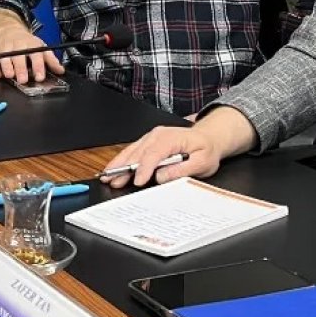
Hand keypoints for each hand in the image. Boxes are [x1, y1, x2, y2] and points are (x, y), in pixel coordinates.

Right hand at [0, 23, 63, 83]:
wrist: (10, 31)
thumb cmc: (27, 43)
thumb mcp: (41, 48)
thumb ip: (51, 60)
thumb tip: (61, 70)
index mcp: (31, 45)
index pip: (36, 55)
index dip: (38, 66)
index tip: (39, 77)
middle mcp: (17, 45)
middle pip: (18, 56)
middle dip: (20, 68)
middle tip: (23, 80)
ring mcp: (5, 49)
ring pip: (4, 58)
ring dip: (6, 67)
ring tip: (10, 76)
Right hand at [99, 125, 223, 187]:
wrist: (208, 138)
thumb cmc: (205, 149)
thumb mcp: (202, 162)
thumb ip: (183, 169)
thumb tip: (162, 176)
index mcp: (172, 138)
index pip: (154, 154)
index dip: (145, 168)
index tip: (138, 181)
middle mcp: (158, 135)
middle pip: (138, 152)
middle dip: (125, 167)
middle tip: (113, 181)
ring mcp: (151, 137)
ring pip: (131, 151)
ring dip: (119, 164)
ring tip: (107, 176)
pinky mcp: (147, 142)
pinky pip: (132, 150)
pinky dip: (121, 160)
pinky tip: (114, 168)